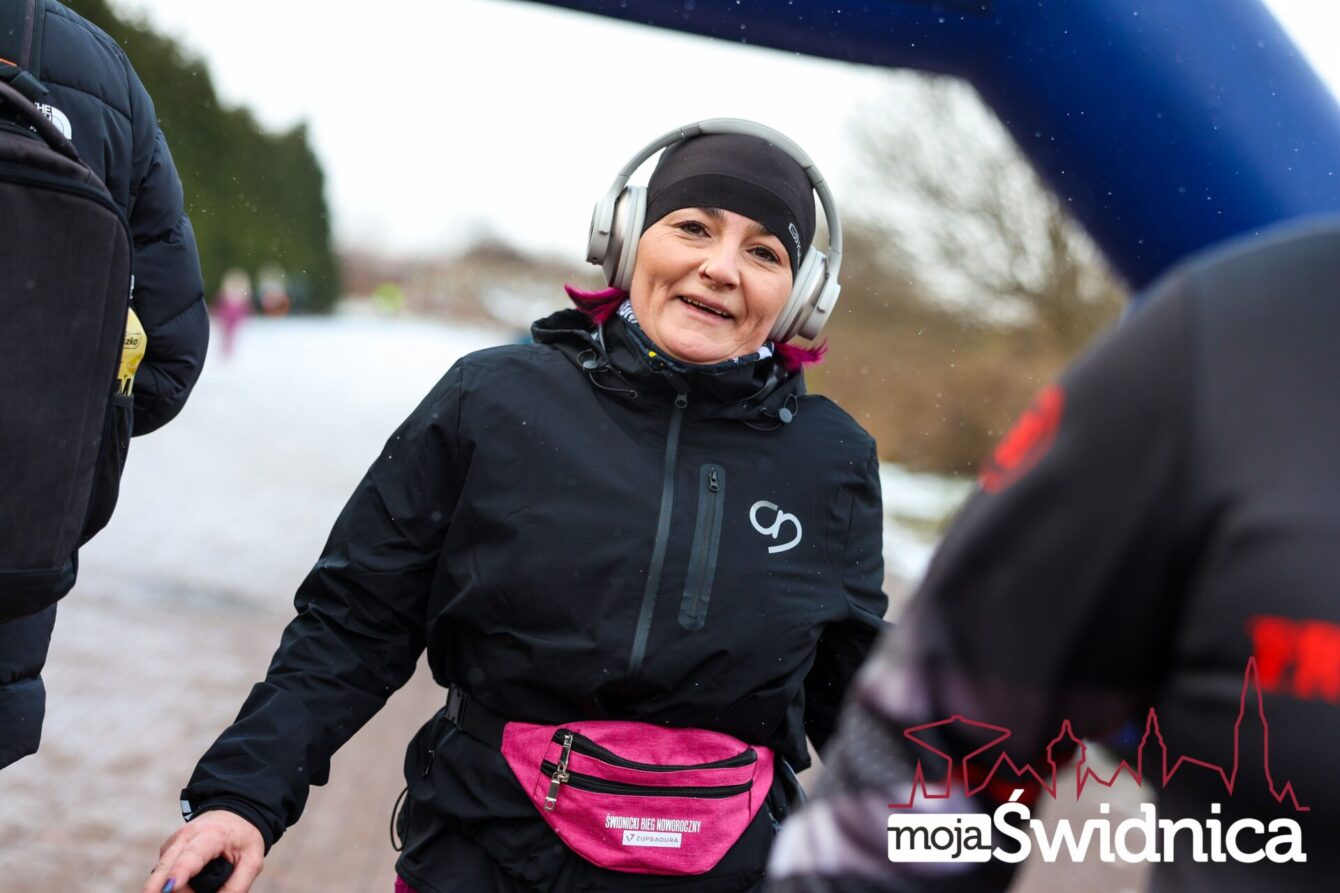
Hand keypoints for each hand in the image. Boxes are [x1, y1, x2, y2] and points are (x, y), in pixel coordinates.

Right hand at [143, 810, 264, 892]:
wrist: (233, 816)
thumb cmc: (243, 839)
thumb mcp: (252, 861)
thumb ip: (237, 886)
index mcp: (212, 835)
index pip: (193, 855)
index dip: (180, 872)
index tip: (171, 886)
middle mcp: (186, 836)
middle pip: (166, 866)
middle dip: (158, 886)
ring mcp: (173, 843)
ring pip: (161, 874)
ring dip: (174, 889)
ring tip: (204, 884)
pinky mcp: (166, 851)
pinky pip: (163, 874)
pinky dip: (174, 884)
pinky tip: (187, 883)